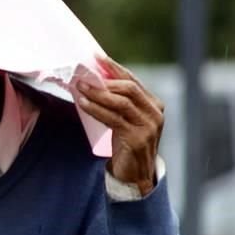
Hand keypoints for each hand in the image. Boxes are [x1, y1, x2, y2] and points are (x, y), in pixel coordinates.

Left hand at [76, 56, 163, 195]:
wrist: (135, 176)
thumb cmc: (126, 145)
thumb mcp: (125, 120)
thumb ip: (118, 104)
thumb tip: (93, 82)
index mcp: (153, 105)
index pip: (133, 80)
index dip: (115, 68)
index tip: (97, 57)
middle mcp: (155, 113)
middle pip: (129, 88)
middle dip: (104, 80)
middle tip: (82, 76)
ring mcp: (148, 126)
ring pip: (121, 102)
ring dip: (98, 93)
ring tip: (80, 88)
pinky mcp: (137, 138)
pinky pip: (114, 118)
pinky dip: (96, 109)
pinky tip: (83, 104)